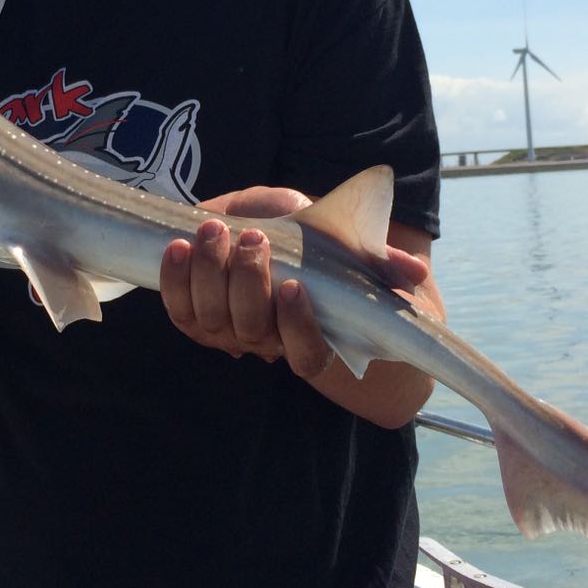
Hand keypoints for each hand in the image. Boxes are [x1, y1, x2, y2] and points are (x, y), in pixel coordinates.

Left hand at [158, 185, 431, 379]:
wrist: (270, 234)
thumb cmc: (321, 247)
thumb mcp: (352, 246)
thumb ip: (382, 261)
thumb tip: (414, 273)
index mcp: (312, 335)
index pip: (306, 354)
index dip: (298, 327)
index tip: (296, 285)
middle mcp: (267, 341)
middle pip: (250, 329)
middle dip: (248, 282)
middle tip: (253, 240)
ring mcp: (226, 331)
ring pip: (211, 318)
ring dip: (209, 274)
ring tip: (215, 233)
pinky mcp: (192, 314)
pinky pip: (177, 309)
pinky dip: (173, 280)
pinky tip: (177, 248)